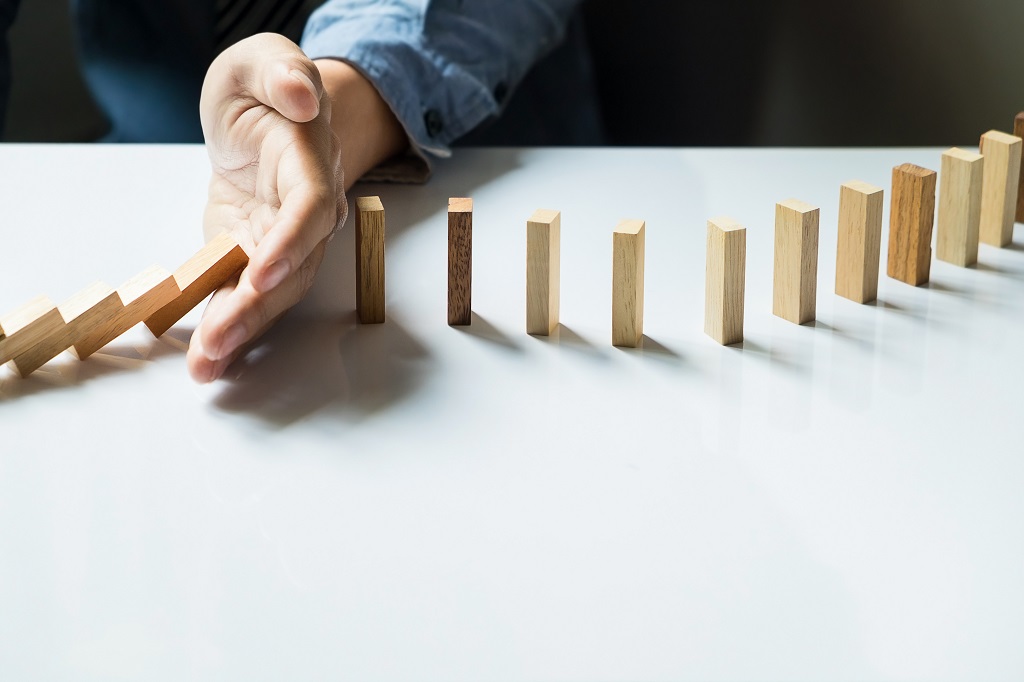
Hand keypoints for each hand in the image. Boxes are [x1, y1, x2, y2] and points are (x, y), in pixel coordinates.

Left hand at [188, 33, 344, 382]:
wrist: (266, 120)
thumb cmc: (264, 88)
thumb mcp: (264, 59)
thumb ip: (283, 71)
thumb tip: (304, 98)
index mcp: (311, 163)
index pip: (309, 208)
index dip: (291, 242)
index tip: (262, 272)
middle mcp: (307, 213)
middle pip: (292, 268)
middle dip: (256, 308)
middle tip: (218, 342)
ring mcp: (282, 241)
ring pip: (271, 293)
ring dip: (240, 331)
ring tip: (206, 367)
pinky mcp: (253, 255)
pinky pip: (243, 294)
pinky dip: (226, 327)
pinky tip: (205, 361)